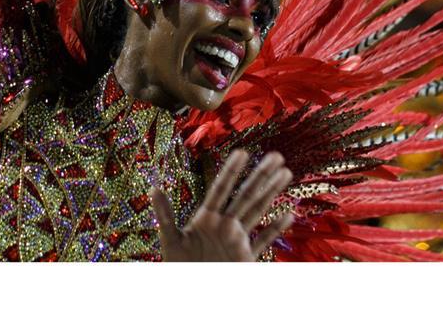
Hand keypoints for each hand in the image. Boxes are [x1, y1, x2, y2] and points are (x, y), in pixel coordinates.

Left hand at [151, 149, 293, 261]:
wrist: (190, 291)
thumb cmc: (179, 267)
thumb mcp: (170, 240)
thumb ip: (164, 215)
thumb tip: (153, 188)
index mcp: (206, 218)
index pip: (221, 189)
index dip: (231, 171)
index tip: (242, 151)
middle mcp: (224, 225)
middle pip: (246, 195)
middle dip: (261, 175)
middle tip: (277, 155)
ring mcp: (237, 240)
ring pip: (258, 211)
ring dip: (271, 192)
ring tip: (286, 173)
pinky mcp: (245, 258)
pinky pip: (263, 241)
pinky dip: (276, 229)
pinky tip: (289, 214)